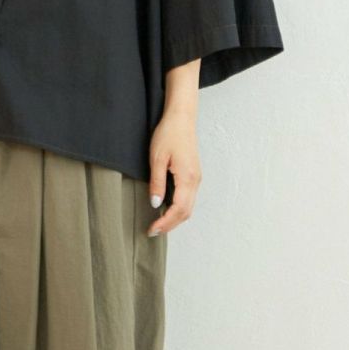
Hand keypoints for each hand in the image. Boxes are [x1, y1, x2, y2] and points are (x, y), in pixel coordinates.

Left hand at [147, 107, 200, 236]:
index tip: (152, 229)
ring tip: (158, 223)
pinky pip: (188, 199)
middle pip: (186, 212)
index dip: (165, 222)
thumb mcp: (157, 159)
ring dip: (175, 218)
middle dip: (170, 225)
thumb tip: (156, 204)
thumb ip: (157, 183)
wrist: (181, 118)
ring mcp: (196, 179)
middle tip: (152, 231)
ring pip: (188, 207)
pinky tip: (166, 209)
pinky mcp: (193, 175)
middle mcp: (195, 181)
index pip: (178, 209)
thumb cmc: (169, 134)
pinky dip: (178, 209)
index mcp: (187, 178)